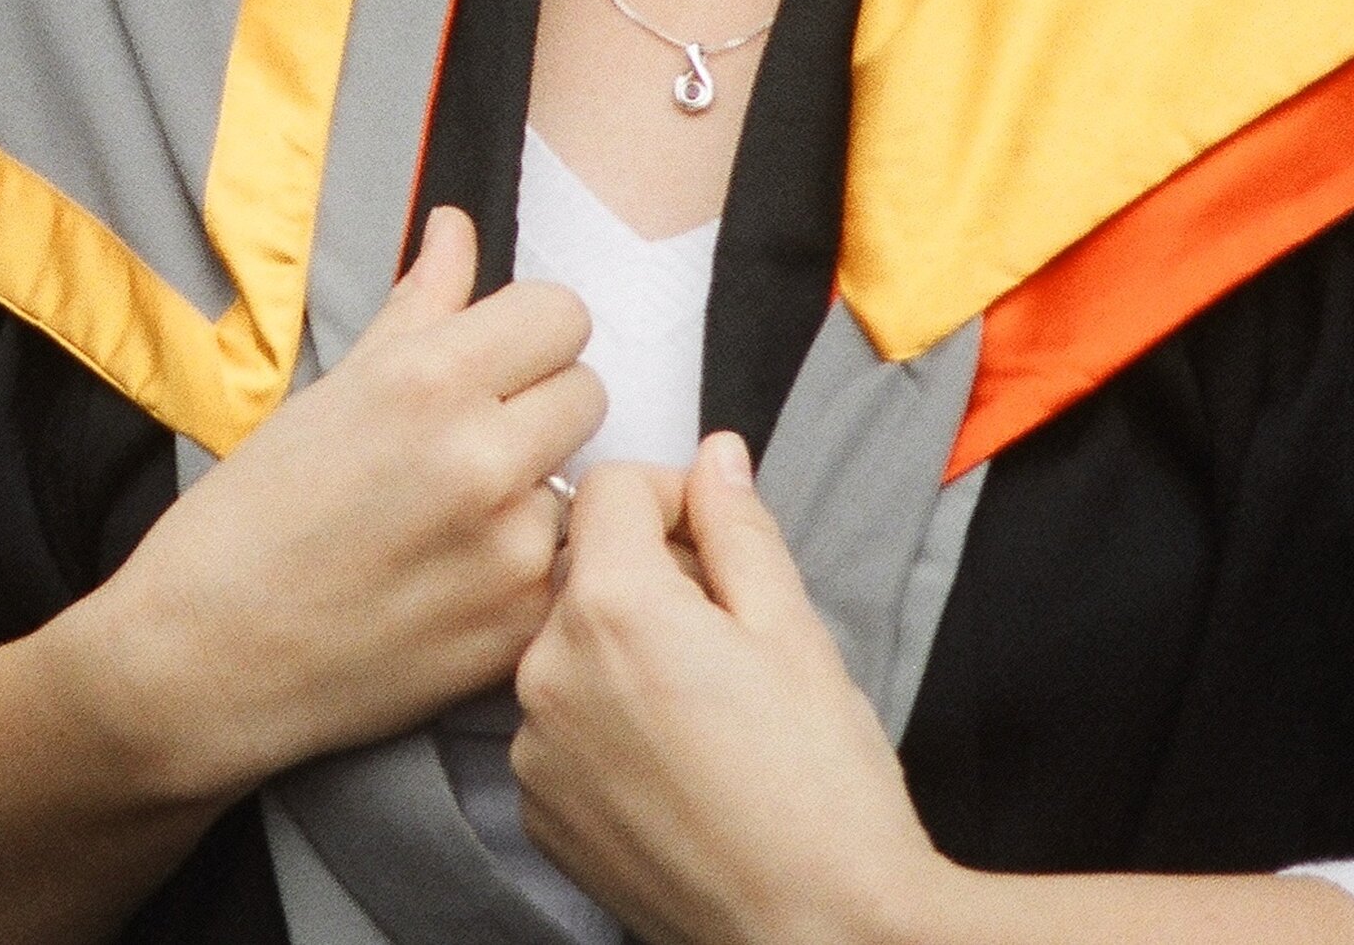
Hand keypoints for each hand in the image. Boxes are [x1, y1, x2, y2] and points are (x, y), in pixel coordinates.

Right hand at [50, 210, 602, 802]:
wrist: (205, 657)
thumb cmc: (248, 515)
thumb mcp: (326, 393)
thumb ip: (416, 307)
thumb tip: (456, 228)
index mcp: (429, 379)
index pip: (562, 313)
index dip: (528, 334)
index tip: (495, 361)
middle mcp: (484, 456)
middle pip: (587, 390)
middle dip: (539, 407)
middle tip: (473, 442)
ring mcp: (512, 549)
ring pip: (583, 484)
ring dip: (538, 492)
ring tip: (457, 520)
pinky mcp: (521, 626)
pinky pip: (567, 566)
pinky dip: (530, 568)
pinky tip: (460, 579)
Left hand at [511, 436, 947, 944]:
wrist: (818, 930)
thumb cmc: (821, 786)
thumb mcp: (794, 630)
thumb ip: (739, 528)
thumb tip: (714, 456)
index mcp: (610, 605)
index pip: (610, 486)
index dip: (673, 496)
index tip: (718, 538)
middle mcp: (545, 667)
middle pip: (584, 569)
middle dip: (650, 577)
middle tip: (728, 633)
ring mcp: (531, 746)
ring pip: (569, 649)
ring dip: (622, 651)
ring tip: (704, 708)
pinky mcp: (535, 808)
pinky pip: (559, 726)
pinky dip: (604, 724)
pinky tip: (672, 761)